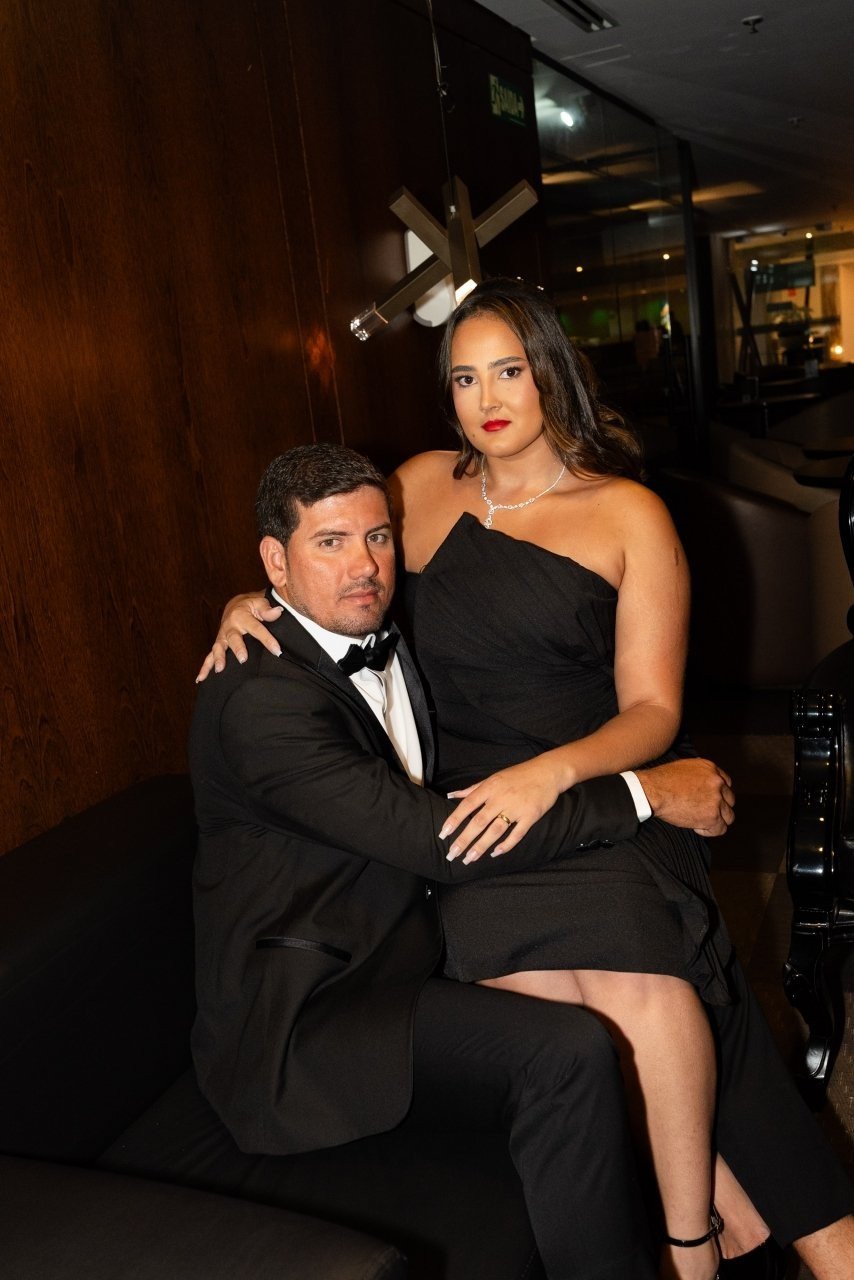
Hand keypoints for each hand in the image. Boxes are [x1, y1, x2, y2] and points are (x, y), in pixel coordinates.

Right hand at [195, 593, 282, 681]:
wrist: (235, 605)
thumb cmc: (250, 606)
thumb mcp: (260, 603)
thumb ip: (268, 610)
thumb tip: (278, 611)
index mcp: (242, 616)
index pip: (257, 629)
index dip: (267, 640)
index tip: (277, 651)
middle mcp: (230, 627)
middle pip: (233, 638)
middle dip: (238, 648)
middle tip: (243, 659)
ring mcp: (222, 636)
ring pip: (218, 647)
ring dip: (218, 658)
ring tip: (220, 670)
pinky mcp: (218, 644)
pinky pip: (209, 656)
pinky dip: (205, 667)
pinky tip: (200, 679)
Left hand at [439, 757, 564, 862]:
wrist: (547, 772)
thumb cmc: (518, 775)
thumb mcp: (493, 778)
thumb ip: (472, 789)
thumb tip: (450, 795)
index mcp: (490, 788)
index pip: (467, 805)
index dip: (454, 820)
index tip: (443, 834)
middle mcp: (501, 798)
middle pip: (479, 822)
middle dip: (464, 839)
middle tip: (453, 854)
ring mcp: (516, 808)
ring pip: (495, 831)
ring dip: (481, 846)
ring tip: (469, 859)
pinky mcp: (530, 816)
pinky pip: (517, 834)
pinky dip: (506, 845)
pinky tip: (495, 854)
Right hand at [635, 758, 734, 836]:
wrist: (654, 791)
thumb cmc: (661, 780)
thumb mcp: (684, 768)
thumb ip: (699, 775)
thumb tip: (700, 785)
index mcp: (711, 768)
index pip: (726, 783)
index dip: (719, 794)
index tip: (709, 800)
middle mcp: (717, 782)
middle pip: (730, 800)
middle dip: (719, 807)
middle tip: (704, 812)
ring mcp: (716, 800)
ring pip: (728, 816)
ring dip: (716, 820)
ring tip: (701, 821)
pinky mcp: (712, 816)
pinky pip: (720, 829)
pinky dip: (709, 831)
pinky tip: (696, 827)